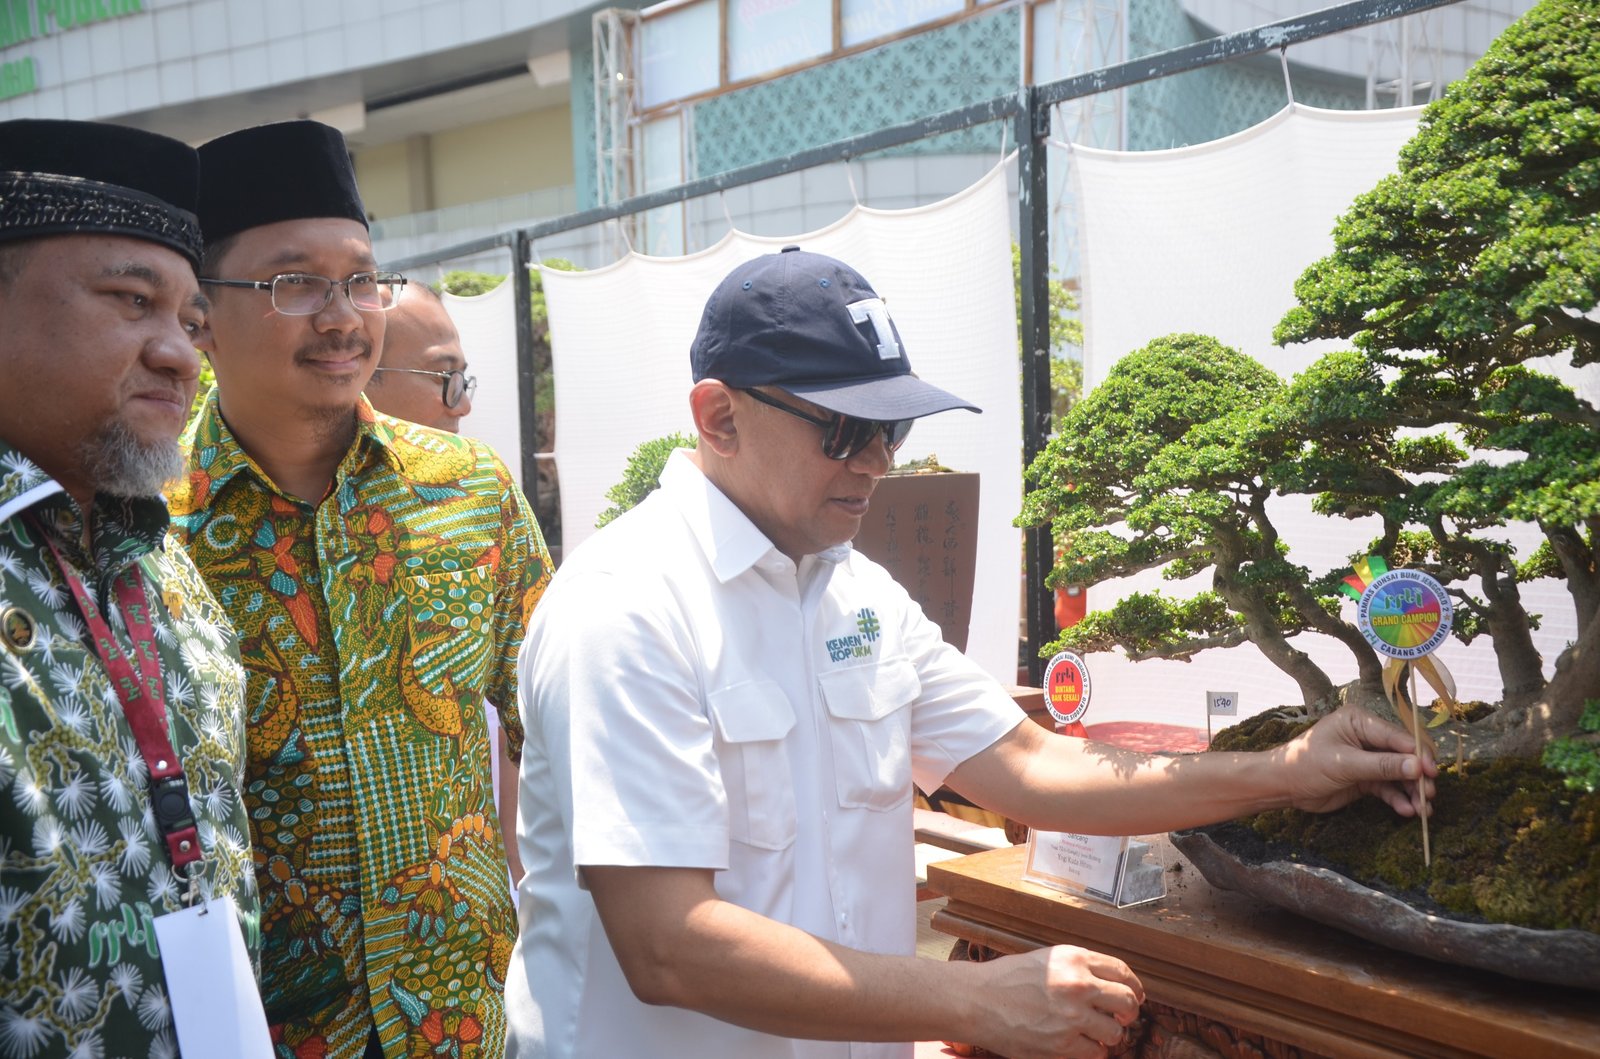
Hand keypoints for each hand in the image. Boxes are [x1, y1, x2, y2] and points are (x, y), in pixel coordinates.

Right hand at [969, 944, 1143, 1058]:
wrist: (977, 1000)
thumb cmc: (1007, 979)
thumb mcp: (1046, 959)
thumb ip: (1079, 968)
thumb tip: (1111, 986)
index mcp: (1074, 958)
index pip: (1122, 972)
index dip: (1134, 987)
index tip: (1135, 996)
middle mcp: (1078, 984)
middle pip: (1126, 1002)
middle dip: (1129, 1013)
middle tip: (1120, 1019)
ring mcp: (1072, 1016)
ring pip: (1115, 1032)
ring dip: (1108, 1036)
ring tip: (1092, 1034)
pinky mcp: (1063, 1044)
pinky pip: (1096, 1053)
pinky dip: (1090, 1052)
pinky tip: (1077, 1045)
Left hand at [1277, 704, 1436, 815]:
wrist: (1283, 786)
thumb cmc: (1306, 764)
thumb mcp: (1345, 764)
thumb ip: (1382, 766)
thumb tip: (1418, 767)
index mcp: (1360, 721)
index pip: (1397, 736)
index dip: (1418, 753)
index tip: (1432, 772)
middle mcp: (1367, 736)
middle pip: (1403, 755)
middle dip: (1418, 775)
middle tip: (1429, 794)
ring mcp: (1368, 758)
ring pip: (1399, 774)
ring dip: (1412, 791)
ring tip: (1423, 810)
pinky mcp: (1366, 778)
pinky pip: (1388, 787)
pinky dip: (1398, 798)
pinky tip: (1407, 811)